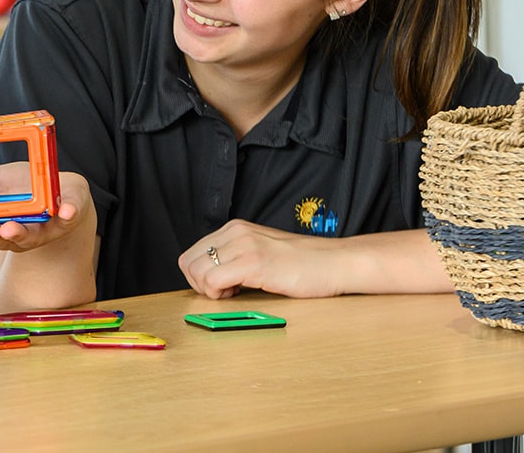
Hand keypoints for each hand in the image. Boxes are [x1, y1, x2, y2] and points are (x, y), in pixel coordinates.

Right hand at [0, 162, 92, 251]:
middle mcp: (17, 233)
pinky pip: (66, 219)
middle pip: (2, 240)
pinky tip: (66, 211)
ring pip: (29, 237)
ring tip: (12, 227)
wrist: (57, 186)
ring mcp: (41, 230)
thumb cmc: (21, 184)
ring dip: (20, 233)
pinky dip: (67, 215)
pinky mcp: (65, 220)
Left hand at [179, 219, 342, 298]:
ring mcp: (244, 245)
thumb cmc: (303, 264)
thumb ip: (236, 257)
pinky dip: (218, 294)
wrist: (335, 262)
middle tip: (224, 291)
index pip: (191, 253)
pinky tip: (239, 293)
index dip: (199, 276)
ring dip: (209, 290)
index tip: (219, 285)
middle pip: (188, 262)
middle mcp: (235, 232)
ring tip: (234, 292)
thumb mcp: (261, 251)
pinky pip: (212, 281)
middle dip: (199, 284)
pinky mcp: (254, 262)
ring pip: (197, 271)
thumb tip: (210, 277)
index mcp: (234, 228)